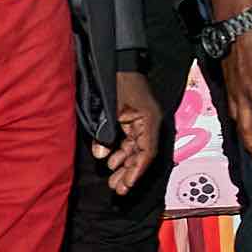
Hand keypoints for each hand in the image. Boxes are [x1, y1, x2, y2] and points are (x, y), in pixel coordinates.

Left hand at [101, 72, 162, 191]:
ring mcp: (142, 121)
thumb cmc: (117, 83)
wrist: (118, 61)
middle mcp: (150, 123)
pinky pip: (129, 139)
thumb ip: (105, 134)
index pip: (147, 152)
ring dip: (124, 164)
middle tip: (118, 189)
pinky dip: (120, 151)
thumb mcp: (109, 109)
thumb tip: (101, 157)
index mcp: (149, 121)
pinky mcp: (134, 119)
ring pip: (135, 148)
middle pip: (142, 154)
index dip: (137, 171)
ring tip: (112, 180)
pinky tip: (110, 161)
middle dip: (130, 172)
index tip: (127, 185)